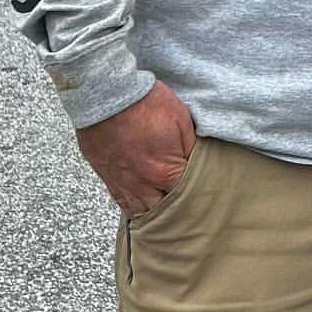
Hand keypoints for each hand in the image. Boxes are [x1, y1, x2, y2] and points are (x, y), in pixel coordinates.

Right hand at [76, 80, 195, 216]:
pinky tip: (140, 211)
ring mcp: (122, 182)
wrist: (107, 94)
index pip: (187, 197)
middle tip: (188, 213)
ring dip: (154, 214)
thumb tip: (197, 164)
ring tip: (167, 216)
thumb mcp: (181, 119)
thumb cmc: (144, 102)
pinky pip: (121, 202)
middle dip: (176, 211)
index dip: (197, 197)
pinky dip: (132, 209)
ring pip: (141, 211)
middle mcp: (143, 183)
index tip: (205, 198)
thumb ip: (191, 147)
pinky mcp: (106, 176)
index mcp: (165, 171)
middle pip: (164, 210)